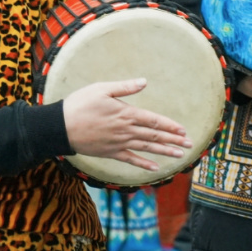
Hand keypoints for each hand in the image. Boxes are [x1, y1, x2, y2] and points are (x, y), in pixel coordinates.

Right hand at [62, 78, 191, 171]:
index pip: (154, 120)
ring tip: (180, 155)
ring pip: (147, 148)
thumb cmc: (80, 104)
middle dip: (173, 140)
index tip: (183, 130)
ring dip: (164, 151)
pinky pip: (131, 160)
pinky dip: (144, 164)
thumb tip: (144, 82)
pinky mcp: (111, 153)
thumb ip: (124, 87)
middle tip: (190, 144)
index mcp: (126, 114)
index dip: (170, 126)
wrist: (61, 126)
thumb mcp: (101, 89)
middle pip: (154, 135)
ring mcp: (119, 143)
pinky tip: (155, 168)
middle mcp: (126, 131)